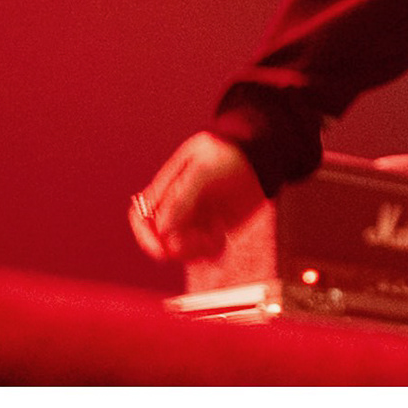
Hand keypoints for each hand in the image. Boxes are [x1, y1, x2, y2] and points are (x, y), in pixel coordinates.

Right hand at [128, 131, 264, 263]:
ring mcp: (195, 218)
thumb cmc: (231, 154)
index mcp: (167, 187)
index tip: (161, 248)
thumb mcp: (205, 168)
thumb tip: (161, 228)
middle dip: (173, 247)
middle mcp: (178, 206)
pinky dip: (209, 253)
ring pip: (180, 249)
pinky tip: (221, 243)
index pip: (142, 216)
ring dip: (192, 252)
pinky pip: (202, 252)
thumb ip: (182, 195)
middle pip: (160, 238)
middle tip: (196, 245)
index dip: (145, 235)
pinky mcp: (214, 229)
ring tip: (214, 241)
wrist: (265, 157)